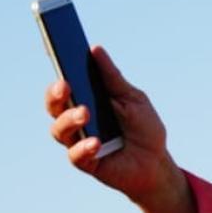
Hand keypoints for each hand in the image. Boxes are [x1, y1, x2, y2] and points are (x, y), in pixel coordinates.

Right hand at [45, 45, 197, 212]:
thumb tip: (95, 49)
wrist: (158, 163)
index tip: (57, 54)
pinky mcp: (87, 163)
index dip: (57, 70)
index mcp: (84, 101)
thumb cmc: (144, 128)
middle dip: (56, 95)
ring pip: (59, 130)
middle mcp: (74, 121)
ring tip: (85, 113)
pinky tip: (96, 142)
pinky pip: (76, 155)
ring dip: (70, 120)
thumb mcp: (133, 99)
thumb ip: (113, 78)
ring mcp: (78, 142)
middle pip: (54, 105)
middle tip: (66, 85)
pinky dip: (84, 147)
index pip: (63, 85)